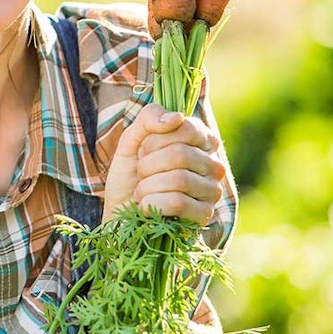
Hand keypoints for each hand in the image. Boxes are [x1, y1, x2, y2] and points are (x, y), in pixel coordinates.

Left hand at [102, 103, 226, 224]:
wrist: (119, 212)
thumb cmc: (130, 175)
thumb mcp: (132, 140)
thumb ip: (150, 118)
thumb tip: (176, 118)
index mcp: (201, 140)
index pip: (186, 128)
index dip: (154, 140)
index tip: (144, 151)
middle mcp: (213, 163)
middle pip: (180, 154)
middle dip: (147, 166)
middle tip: (140, 175)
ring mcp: (212, 190)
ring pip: (179, 180)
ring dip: (147, 186)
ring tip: (142, 192)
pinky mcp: (204, 215)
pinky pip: (178, 202)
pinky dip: (151, 204)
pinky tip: (146, 208)